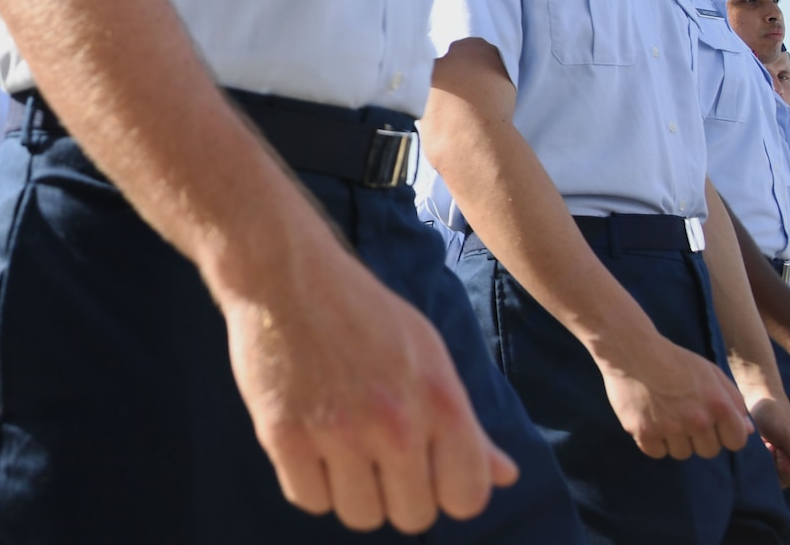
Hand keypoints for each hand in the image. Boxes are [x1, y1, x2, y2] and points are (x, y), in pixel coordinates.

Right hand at [216, 240, 517, 533]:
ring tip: (339, 444)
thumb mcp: (427, 353)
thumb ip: (465, 421)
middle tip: (374, 450)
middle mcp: (395, 422)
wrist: (284, 272)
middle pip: (413, 517)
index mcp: (441, 400)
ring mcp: (338, 431)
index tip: (423, 465)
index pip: (466, 498)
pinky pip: (309, 500)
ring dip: (351, 490)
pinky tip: (307, 439)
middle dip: (396, 492)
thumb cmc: (360, 311)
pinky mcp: (284, 435)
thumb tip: (506, 476)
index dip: (445, 488)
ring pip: (360, 516)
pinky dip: (308, 481)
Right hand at [595, 333, 753, 458]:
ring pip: (682, 454)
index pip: (736, 442)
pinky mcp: (643, 432)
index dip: (725, 433)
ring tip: (664, 415)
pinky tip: (649, 419)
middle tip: (683, 414)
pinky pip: (657, 453)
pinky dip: (653, 440)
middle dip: (699, 437)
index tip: (711, 422)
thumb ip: (734, 402)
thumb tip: (747, 431)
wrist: (631, 349)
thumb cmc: (674, 360)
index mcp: (719, 405)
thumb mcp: (711, 373)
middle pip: (709, 451)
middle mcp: (697, 420)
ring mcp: (670, 428)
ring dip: (675, 439)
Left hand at [751, 396, 789, 491]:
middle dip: (779, 467)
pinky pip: (768, 475)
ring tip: (767, 444)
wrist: (759, 403)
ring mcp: (788, 465)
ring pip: (778, 481)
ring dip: (769, 463)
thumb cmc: (777, 415)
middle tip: (772, 446)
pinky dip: (762, 462)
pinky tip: (762, 446)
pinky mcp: (774, 463)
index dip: (788, 470)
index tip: (779, 449)